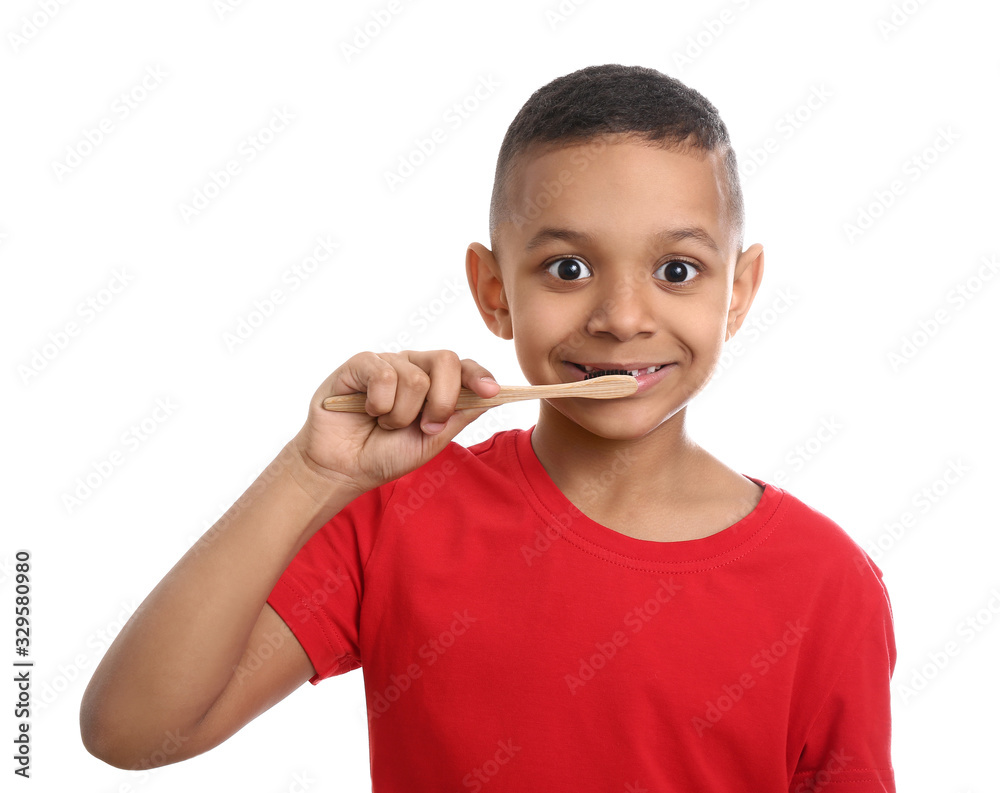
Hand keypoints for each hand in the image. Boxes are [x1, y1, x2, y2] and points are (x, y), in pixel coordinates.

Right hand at [289, 350, 499, 496]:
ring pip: (415, 377)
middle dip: (442, 401)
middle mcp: (413, 367)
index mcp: (434, 383)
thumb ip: (458, 417)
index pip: (463, 367)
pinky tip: (367, 411)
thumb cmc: (386, 454)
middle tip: (425, 427)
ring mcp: (387, 363)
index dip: (480, 376)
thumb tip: (492, 396)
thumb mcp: (431, 442)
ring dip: (401, 415)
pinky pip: (384, 374)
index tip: (492, 392)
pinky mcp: (360, 363)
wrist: (344, 469)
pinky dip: (379, 403)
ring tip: (385, 424)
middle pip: (446, 360)